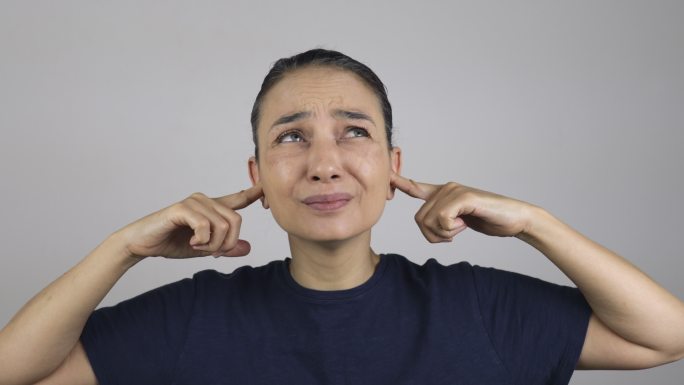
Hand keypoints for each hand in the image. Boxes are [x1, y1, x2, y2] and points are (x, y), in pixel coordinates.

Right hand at [115, 185, 263, 258]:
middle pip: (236, 221)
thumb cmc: (171, 243)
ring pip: (223, 225)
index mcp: (212, 208)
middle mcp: (206, 200)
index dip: (255, 193)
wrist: (142, 244)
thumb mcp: (204, 249)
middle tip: (211, 252)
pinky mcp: (182, 208)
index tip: (267, 188)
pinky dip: (202, 240)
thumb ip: (225, 248)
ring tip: (197, 247)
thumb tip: (247, 248)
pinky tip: (191, 243)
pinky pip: (206, 225)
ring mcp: (194, 202)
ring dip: (213, 244)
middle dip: (227, 243)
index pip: (239, 199)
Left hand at [390, 173, 534, 242]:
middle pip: (419, 219)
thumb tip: (427, 224)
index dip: (400, 183)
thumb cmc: (488, 220)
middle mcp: (445, 188)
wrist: (515, 219)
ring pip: (429, 221)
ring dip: (444, 233)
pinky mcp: (463, 197)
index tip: (386, 176)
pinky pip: (442, 220)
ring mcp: (454, 190)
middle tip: (453, 233)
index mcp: (443, 194)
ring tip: (461, 226)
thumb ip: (442, 219)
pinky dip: (452, 229)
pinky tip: (466, 223)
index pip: (416, 187)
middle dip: (434, 235)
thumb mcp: (459, 221)